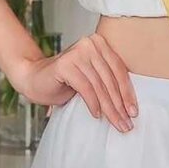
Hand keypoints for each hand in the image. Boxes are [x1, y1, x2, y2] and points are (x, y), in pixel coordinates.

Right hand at [10, 32, 138, 133]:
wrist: (34, 78)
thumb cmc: (64, 81)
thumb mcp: (91, 78)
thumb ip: (107, 81)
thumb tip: (131, 104)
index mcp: (100, 44)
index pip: (119, 70)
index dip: (128, 92)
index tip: (134, 112)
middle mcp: (90, 44)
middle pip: (110, 79)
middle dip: (120, 104)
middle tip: (126, 123)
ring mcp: (77, 52)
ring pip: (99, 85)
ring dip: (109, 108)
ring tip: (116, 123)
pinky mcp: (65, 64)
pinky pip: (85, 87)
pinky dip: (92, 103)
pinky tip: (97, 115)